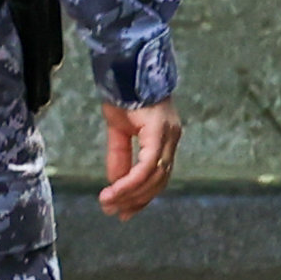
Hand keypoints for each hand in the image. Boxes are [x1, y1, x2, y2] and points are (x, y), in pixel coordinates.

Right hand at [98, 99, 183, 217]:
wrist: (124, 66)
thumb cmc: (123, 93)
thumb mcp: (118, 129)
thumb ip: (119, 156)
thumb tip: (117, 182)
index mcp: (165, 137)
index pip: (159, 176)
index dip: (143, 196)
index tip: (125, 212)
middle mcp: (172, 138)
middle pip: (159, 181)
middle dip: (137, 200)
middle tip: (116, 213)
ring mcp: (168, 134)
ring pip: (155, 177)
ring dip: (131, 194)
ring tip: (109, 203)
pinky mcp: (159, 131)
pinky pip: (147, 165)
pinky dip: (131, 182)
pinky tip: (115, 190)